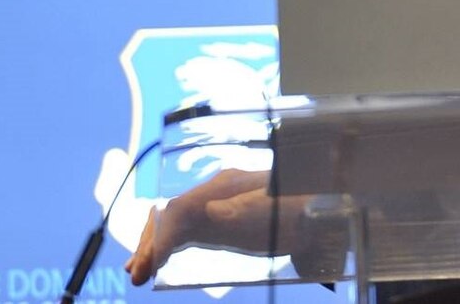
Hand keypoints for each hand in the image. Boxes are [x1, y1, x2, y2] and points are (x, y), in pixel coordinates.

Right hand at [124, 168, 301, 285]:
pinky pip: (186, 229)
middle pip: (171, 213)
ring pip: (174, 222)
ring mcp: (216, 203)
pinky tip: (156, 260)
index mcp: (226, 185)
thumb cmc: (303, 208)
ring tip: (136, 272)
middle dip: (151, 242)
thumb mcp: (278, 210)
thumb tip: (211, 212)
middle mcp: (215, 190)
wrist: (324, 206)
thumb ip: (245, 209)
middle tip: (137, 274)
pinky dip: (168, 244)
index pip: (181, 209)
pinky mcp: (221, 219)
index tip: (148, 264)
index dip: (161, 236)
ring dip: (153, 244)